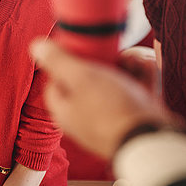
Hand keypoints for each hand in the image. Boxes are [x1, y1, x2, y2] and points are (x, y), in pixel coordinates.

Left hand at [31, 39, 170, 159]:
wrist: (151, 139)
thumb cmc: (111, 109)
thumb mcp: (81, 78)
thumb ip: (58, 61)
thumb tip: (35, 46)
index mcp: (65, 111)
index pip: (55, 81)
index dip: (66, 62)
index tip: (79, 48)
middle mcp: (84, 117)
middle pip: (88, 79)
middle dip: (104, 61)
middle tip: (113, 51)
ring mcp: (110, 118)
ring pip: (115, 82)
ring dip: (127, 66)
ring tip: (135, 61)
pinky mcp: (132, 117)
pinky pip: (133, 92)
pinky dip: (141, 78)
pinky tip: (147, 69)